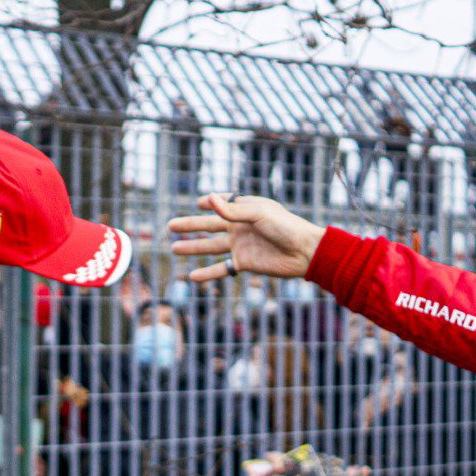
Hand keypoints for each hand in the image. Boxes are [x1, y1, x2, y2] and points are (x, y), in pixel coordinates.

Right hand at [168, 192, 325, 281]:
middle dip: (190, 226)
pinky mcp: (245, 263)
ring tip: (174, 248)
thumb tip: (207, 199)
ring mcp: (241, 245)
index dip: (211, 202)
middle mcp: (241, 226)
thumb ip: (232, 210)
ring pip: (211, 247)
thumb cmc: (286, 226)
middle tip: (171, 226)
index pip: (223, 203)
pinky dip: (208, 273)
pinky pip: (222, 268)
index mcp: (245, 209)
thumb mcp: (258, 213)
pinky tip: (192, 276)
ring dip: (193, 248)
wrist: (304, 252)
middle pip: (210, 225)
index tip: (199, 202)